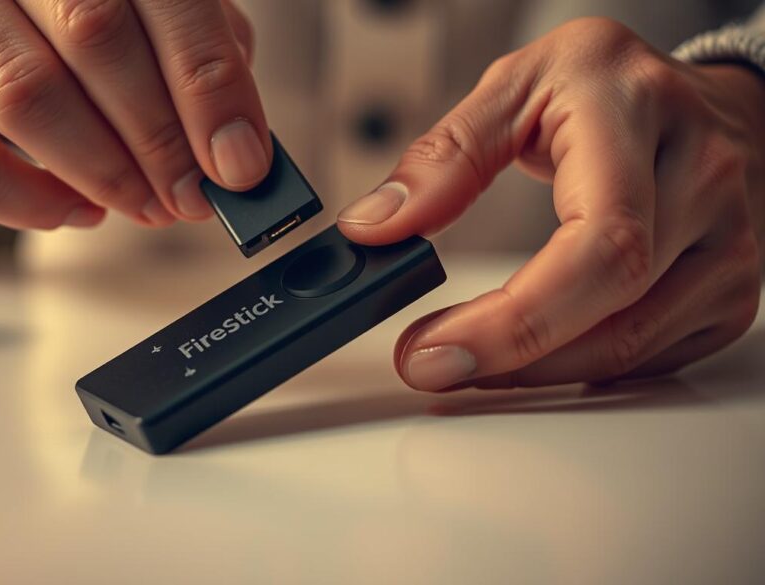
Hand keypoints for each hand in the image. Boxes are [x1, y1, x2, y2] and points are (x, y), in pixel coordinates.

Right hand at [0, 0, 269, 229]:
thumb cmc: (49, 12)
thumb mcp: (137, 10)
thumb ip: (191, 56)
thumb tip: (240, 146)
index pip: (165, 0)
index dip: (208, 87)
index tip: (238, 163)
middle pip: (95, 41)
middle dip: (158, 140)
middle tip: (191, 196)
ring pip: (27, 98)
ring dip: (102, 174)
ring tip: (144, 206)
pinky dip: (31, 203)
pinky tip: (74, 210)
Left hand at [338, 18, 764, 390]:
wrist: (695, 100)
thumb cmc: (607, 87)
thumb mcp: (514, 87)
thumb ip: (443, 158)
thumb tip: (376, 226)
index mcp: (638, 116)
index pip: (597, 241)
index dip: (517, 316)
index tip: (437, 348)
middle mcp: (701, 181)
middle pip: (613, 310)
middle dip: (507, 357)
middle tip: (429, 363)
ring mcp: (726, 245)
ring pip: (629, 350)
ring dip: (533, 373)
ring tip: (463, 359)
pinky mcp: (725, 294)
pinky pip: (648, 359)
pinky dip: (575, 369)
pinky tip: (525, 358)